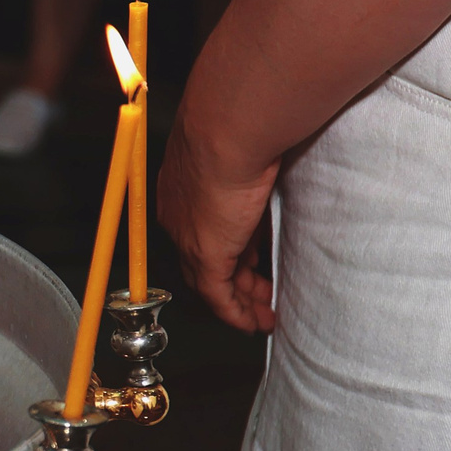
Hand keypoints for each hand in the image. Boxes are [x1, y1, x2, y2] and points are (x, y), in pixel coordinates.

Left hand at [158, 109, 277, 332]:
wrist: (226, 129)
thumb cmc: (237, 127)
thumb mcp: (244, 152)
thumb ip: (252, 170)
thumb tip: (271, 170)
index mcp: (184, 190)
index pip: (206, 230)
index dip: (232, 249)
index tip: (252, 262)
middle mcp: (179, 216)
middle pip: (207, 259)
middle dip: (237, 282)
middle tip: (261, 297)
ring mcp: (189, 235)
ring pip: (212, 281)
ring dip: (240, 302)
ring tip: (264, 316)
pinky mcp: (205, 253)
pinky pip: (217, 295)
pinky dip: (235, 312)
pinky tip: (251, 324)